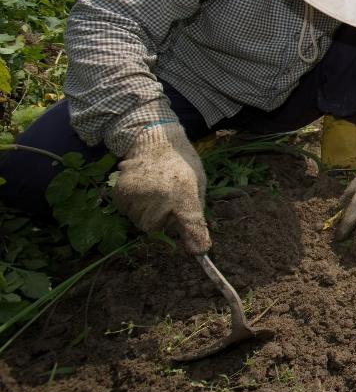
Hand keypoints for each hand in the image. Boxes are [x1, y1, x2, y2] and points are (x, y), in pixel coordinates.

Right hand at [115, 121, 209, 253]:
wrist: (155, 140)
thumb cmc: (182, 164)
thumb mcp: (197, 184)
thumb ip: (195, 214)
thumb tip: (198, 246)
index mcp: (184, 192)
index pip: (190, 220)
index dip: (194, 237)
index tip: (198, 250)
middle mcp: (160, 195)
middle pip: (155, 228)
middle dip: (161, 220)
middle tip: (167, 200)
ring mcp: (137, 194)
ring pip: (138, 221)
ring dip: (146, 213)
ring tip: (154, 192)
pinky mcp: (121, 192)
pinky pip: (126, 211)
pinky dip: (133, 206)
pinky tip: (141, 190)